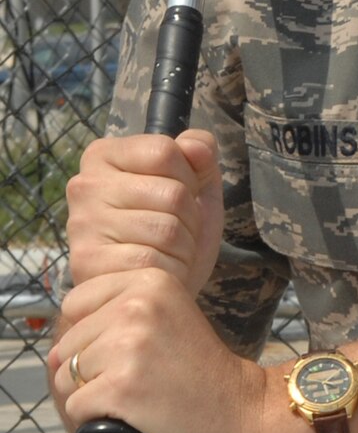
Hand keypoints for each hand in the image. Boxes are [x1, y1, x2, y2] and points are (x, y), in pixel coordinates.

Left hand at [48, 268, 300, 432]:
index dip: (93, 337)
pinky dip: (95, 423)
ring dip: (90, 397)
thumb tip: (53, 350)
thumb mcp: (164, 321)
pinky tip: (134, 417)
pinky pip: (75, 409)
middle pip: (66, 345)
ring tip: (136, 398)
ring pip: (65, 378)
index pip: (75, 303)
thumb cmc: (199, 375)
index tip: (133, 351)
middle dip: (90, 371)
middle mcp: (137, 304)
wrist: (241, 413)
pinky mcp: (120, 386)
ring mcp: (128, 344)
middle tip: (140, 378)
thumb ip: (115, 316)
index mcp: (150, 280)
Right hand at [66, 130, 222, 291]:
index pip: (164, 150)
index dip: (188, 176)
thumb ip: (200, 152)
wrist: (155, 287)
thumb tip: (193, 146)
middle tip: (174, 229)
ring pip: (166, 227)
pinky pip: (152, 259)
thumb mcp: (198, 183)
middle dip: (189, 216)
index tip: (178, 191)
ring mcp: (82, 224)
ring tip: (166, 249)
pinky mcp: (87, 261)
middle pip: (171, 192)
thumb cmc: (174, 228)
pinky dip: (168, 268)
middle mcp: (84, 184)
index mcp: (105, 155)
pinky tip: (154, 269)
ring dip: (182, 244)